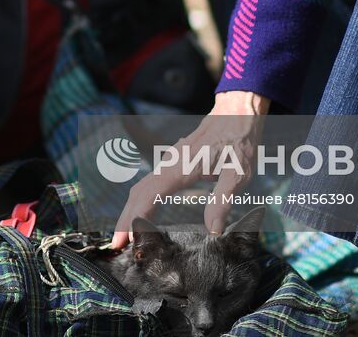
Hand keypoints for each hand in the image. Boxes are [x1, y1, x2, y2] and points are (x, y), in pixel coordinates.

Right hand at [110, 90, 270, 249]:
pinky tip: (141, 213)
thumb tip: (213, 232)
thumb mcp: (238, 173)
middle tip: (117, 246)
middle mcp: (170, 163)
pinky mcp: (172, 162)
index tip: (127, 239)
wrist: (237, 111)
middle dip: (126, 220)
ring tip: (124, 236)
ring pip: (141, 187)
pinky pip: (149, 183)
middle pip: (139, 193)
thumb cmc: (240, 141)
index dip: (136, 218)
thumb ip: (223, 201)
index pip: (151, 195)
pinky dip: (139, 201)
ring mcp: (169, 161)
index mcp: (183, 167)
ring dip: (130, 211)